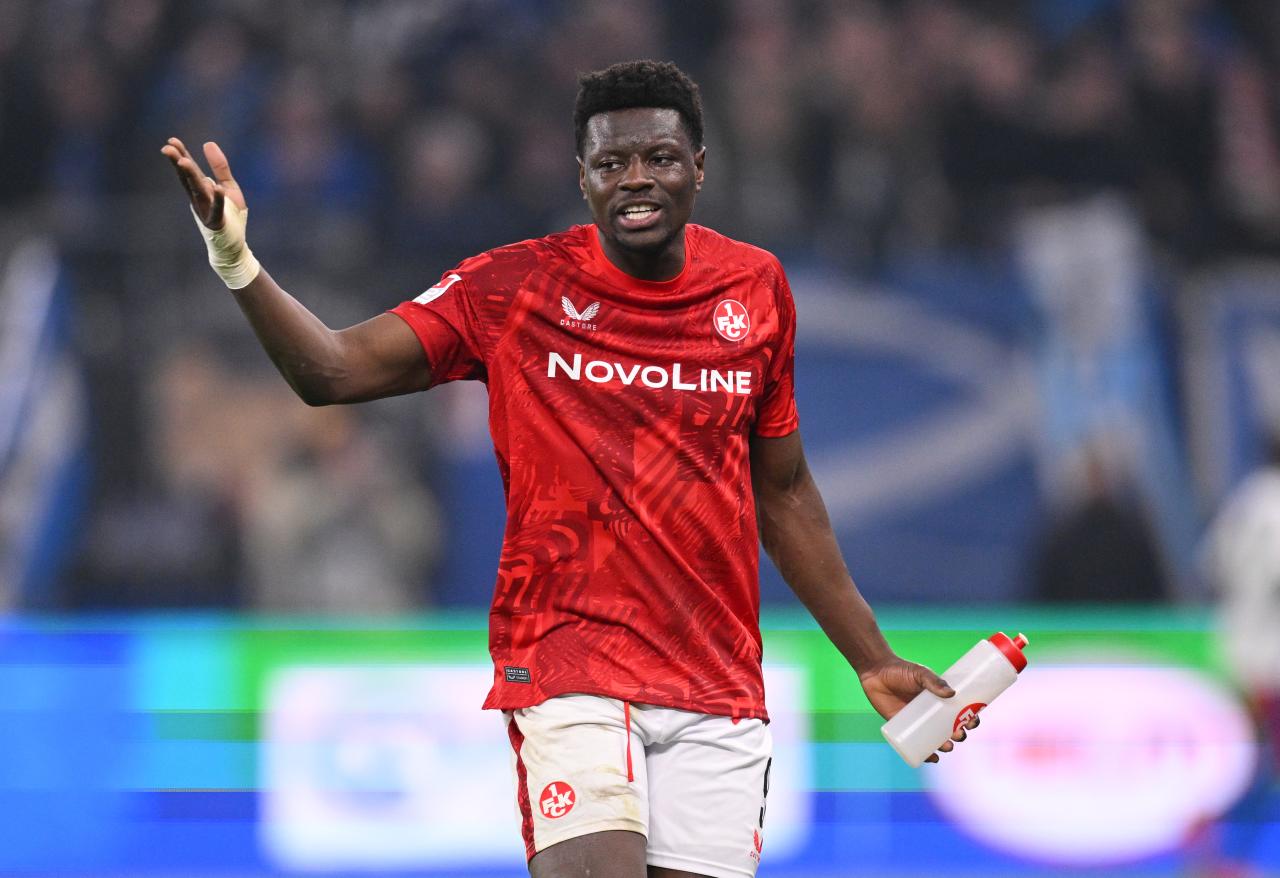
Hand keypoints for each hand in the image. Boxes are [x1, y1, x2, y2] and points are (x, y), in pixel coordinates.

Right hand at [159, 137, 245, 228]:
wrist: (233, 242)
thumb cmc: (230, 213)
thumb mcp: (227, 184)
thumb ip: (219, 166)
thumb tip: (208, 143)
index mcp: (201, 188)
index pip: (189, 169)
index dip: (181, 154)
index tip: (171, 140)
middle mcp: (200, 198)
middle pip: (187, 178)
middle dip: (178, 163)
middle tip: (167, 149)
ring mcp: (206, 209)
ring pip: (197, 190)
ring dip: (190, 176)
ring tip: (184, 161)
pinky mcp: (217, 221)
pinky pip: (217, 209)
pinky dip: (218, 199)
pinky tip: (217, 188)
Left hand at [858, 656, 980, 762]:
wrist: (875, 672)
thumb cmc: (901, 670)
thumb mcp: (920, 673)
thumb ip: (933, 681)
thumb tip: (951, 693)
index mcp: (940, 699)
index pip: (960, 712)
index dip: (970, 719)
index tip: (973, 721)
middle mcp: (931, 713)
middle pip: (951, 729)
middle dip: (959, 735)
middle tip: (958, 734)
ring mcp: (917, 722)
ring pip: (936, 739)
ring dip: (945, 747)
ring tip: (947, 747)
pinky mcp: (902, 728)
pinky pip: (916, 746)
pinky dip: (926, 755)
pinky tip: (933, 759)